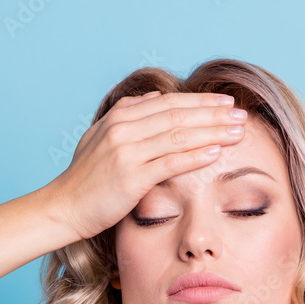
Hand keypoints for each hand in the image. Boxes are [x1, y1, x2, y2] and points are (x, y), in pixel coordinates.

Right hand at [44, 91, 246, 239]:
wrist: (63, 207)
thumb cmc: (85, 178)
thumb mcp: (101, 137)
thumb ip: (127, 114)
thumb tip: (155, 96)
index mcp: (119, 117)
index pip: (169, 102)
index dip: (201, 101)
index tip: (226, 102)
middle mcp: (123, 129)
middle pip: (178, 115)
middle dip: (214, 113)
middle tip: (241, 114)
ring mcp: (126, 152)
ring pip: (179, 135)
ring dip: (212, 131)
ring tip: (238, 131)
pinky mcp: (131, 177)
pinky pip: (171, 162)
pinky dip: (196, 155)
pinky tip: (216, 151)